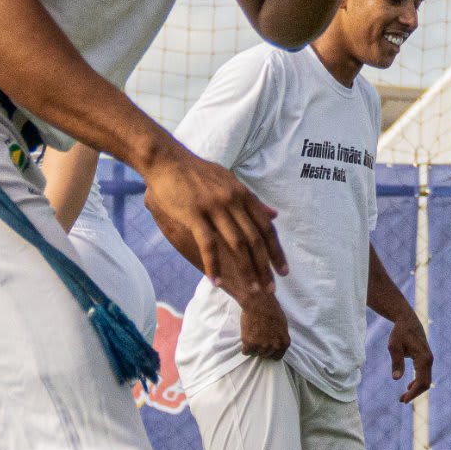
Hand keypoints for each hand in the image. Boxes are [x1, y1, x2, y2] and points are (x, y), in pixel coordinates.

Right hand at [143, 147, 284, 291]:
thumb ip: (252, 200)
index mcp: (242, 194)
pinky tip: (215, 281)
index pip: (266, 228)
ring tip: (252, 290)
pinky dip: (213, 264)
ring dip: (246, 270)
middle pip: (255, 239)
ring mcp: (214, 207)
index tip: (283, 271)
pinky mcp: (194, 213)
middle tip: (271, 289)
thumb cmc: (196, 172)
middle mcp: (232, 201)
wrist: (166, 160)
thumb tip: (274, 215)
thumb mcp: (229, 181)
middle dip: (265, 267)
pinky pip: (207, 244)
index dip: (276, 251)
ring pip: (237, 244)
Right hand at [237, 282, 292, 359]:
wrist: (258, 302)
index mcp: (284, 342)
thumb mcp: (282, 325)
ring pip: (255, 353)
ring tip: (252, 334)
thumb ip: (280, 337)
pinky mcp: (250, 343)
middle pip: (265, 355)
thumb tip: (277, 345)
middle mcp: (274, 346)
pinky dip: (244, 346)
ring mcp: (262, 345)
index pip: (277, 356)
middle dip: (261, 348)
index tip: (266, 347)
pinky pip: (245, 352)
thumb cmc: (271, 309)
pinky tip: (246, 336)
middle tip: (257, 336)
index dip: (270, 351)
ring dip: (252, 346)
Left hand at [384, 309, 435, 401]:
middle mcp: (429, 360)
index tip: (403, 400)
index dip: (413, 393)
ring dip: (416, 389)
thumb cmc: (399, 332)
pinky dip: (417, 382)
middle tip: (401, 400)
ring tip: (403, 397)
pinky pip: (424, 374)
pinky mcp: (425, 358)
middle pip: (426, 383)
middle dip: (414, 393)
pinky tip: (408, 386)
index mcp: (423, 358)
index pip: (421, 381)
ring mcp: (428, 359)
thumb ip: (396, 362)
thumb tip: (396, 378)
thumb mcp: (394, 347)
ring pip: (426, 380)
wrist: (407, 320)